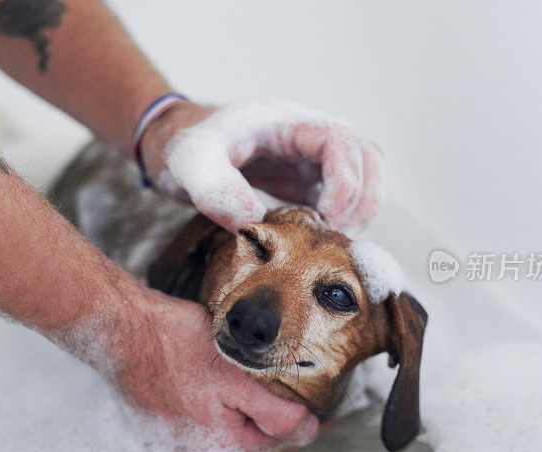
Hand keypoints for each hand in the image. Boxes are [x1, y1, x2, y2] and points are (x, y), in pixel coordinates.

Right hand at [114, 287, 319, 450]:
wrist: (124, 325)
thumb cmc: (176, 346)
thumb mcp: (237, 377)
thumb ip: (273, 411)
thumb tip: (306, 431)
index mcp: (217, 443)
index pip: (273, 439)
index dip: (295, 416)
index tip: (308, 395)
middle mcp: (193, 445)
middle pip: (247, 430)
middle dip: (264, 405)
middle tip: (276, 375)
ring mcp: (172, 428)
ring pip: (222, 416)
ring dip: (237, 396)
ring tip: (243, 366)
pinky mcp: (159, 408)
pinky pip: (197, 404)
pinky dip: (210, 389)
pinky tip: (209, 365)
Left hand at [140, 99, 383, 231]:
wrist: (173, 147)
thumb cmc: (183, 147)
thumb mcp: (191, 165)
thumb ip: (218, 191)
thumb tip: (258, 224)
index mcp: (286, 121)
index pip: (342, 140)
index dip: (346, 181)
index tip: (327, 217)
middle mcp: (306, 135)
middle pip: (367, 157)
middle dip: (362, 199)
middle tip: (337, 235)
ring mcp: (308, 157)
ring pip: (363, 175)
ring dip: (360, 209)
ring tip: (334, 239)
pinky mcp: (303, 180)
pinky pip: (342, 195)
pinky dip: (343, 217)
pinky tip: (320, 239)